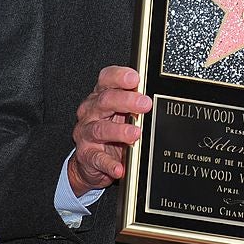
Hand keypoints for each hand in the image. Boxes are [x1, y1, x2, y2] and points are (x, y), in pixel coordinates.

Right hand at [68, 66, 150, 196]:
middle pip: (105, 101)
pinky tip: (119, 167)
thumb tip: (157, 96)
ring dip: (119, 131)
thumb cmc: (109, 130)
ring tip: (135, 134)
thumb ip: (134, 103)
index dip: (119, 76)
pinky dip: (109, 163)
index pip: (106, 80)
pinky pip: (97, 158)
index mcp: (100, 97)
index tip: (135, 78)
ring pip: (100, 129)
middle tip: (145, 104)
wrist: (89, 161)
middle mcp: (91, 112)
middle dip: (126, 101)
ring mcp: (86, 134)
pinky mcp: (86, 155)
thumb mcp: (121, 113)